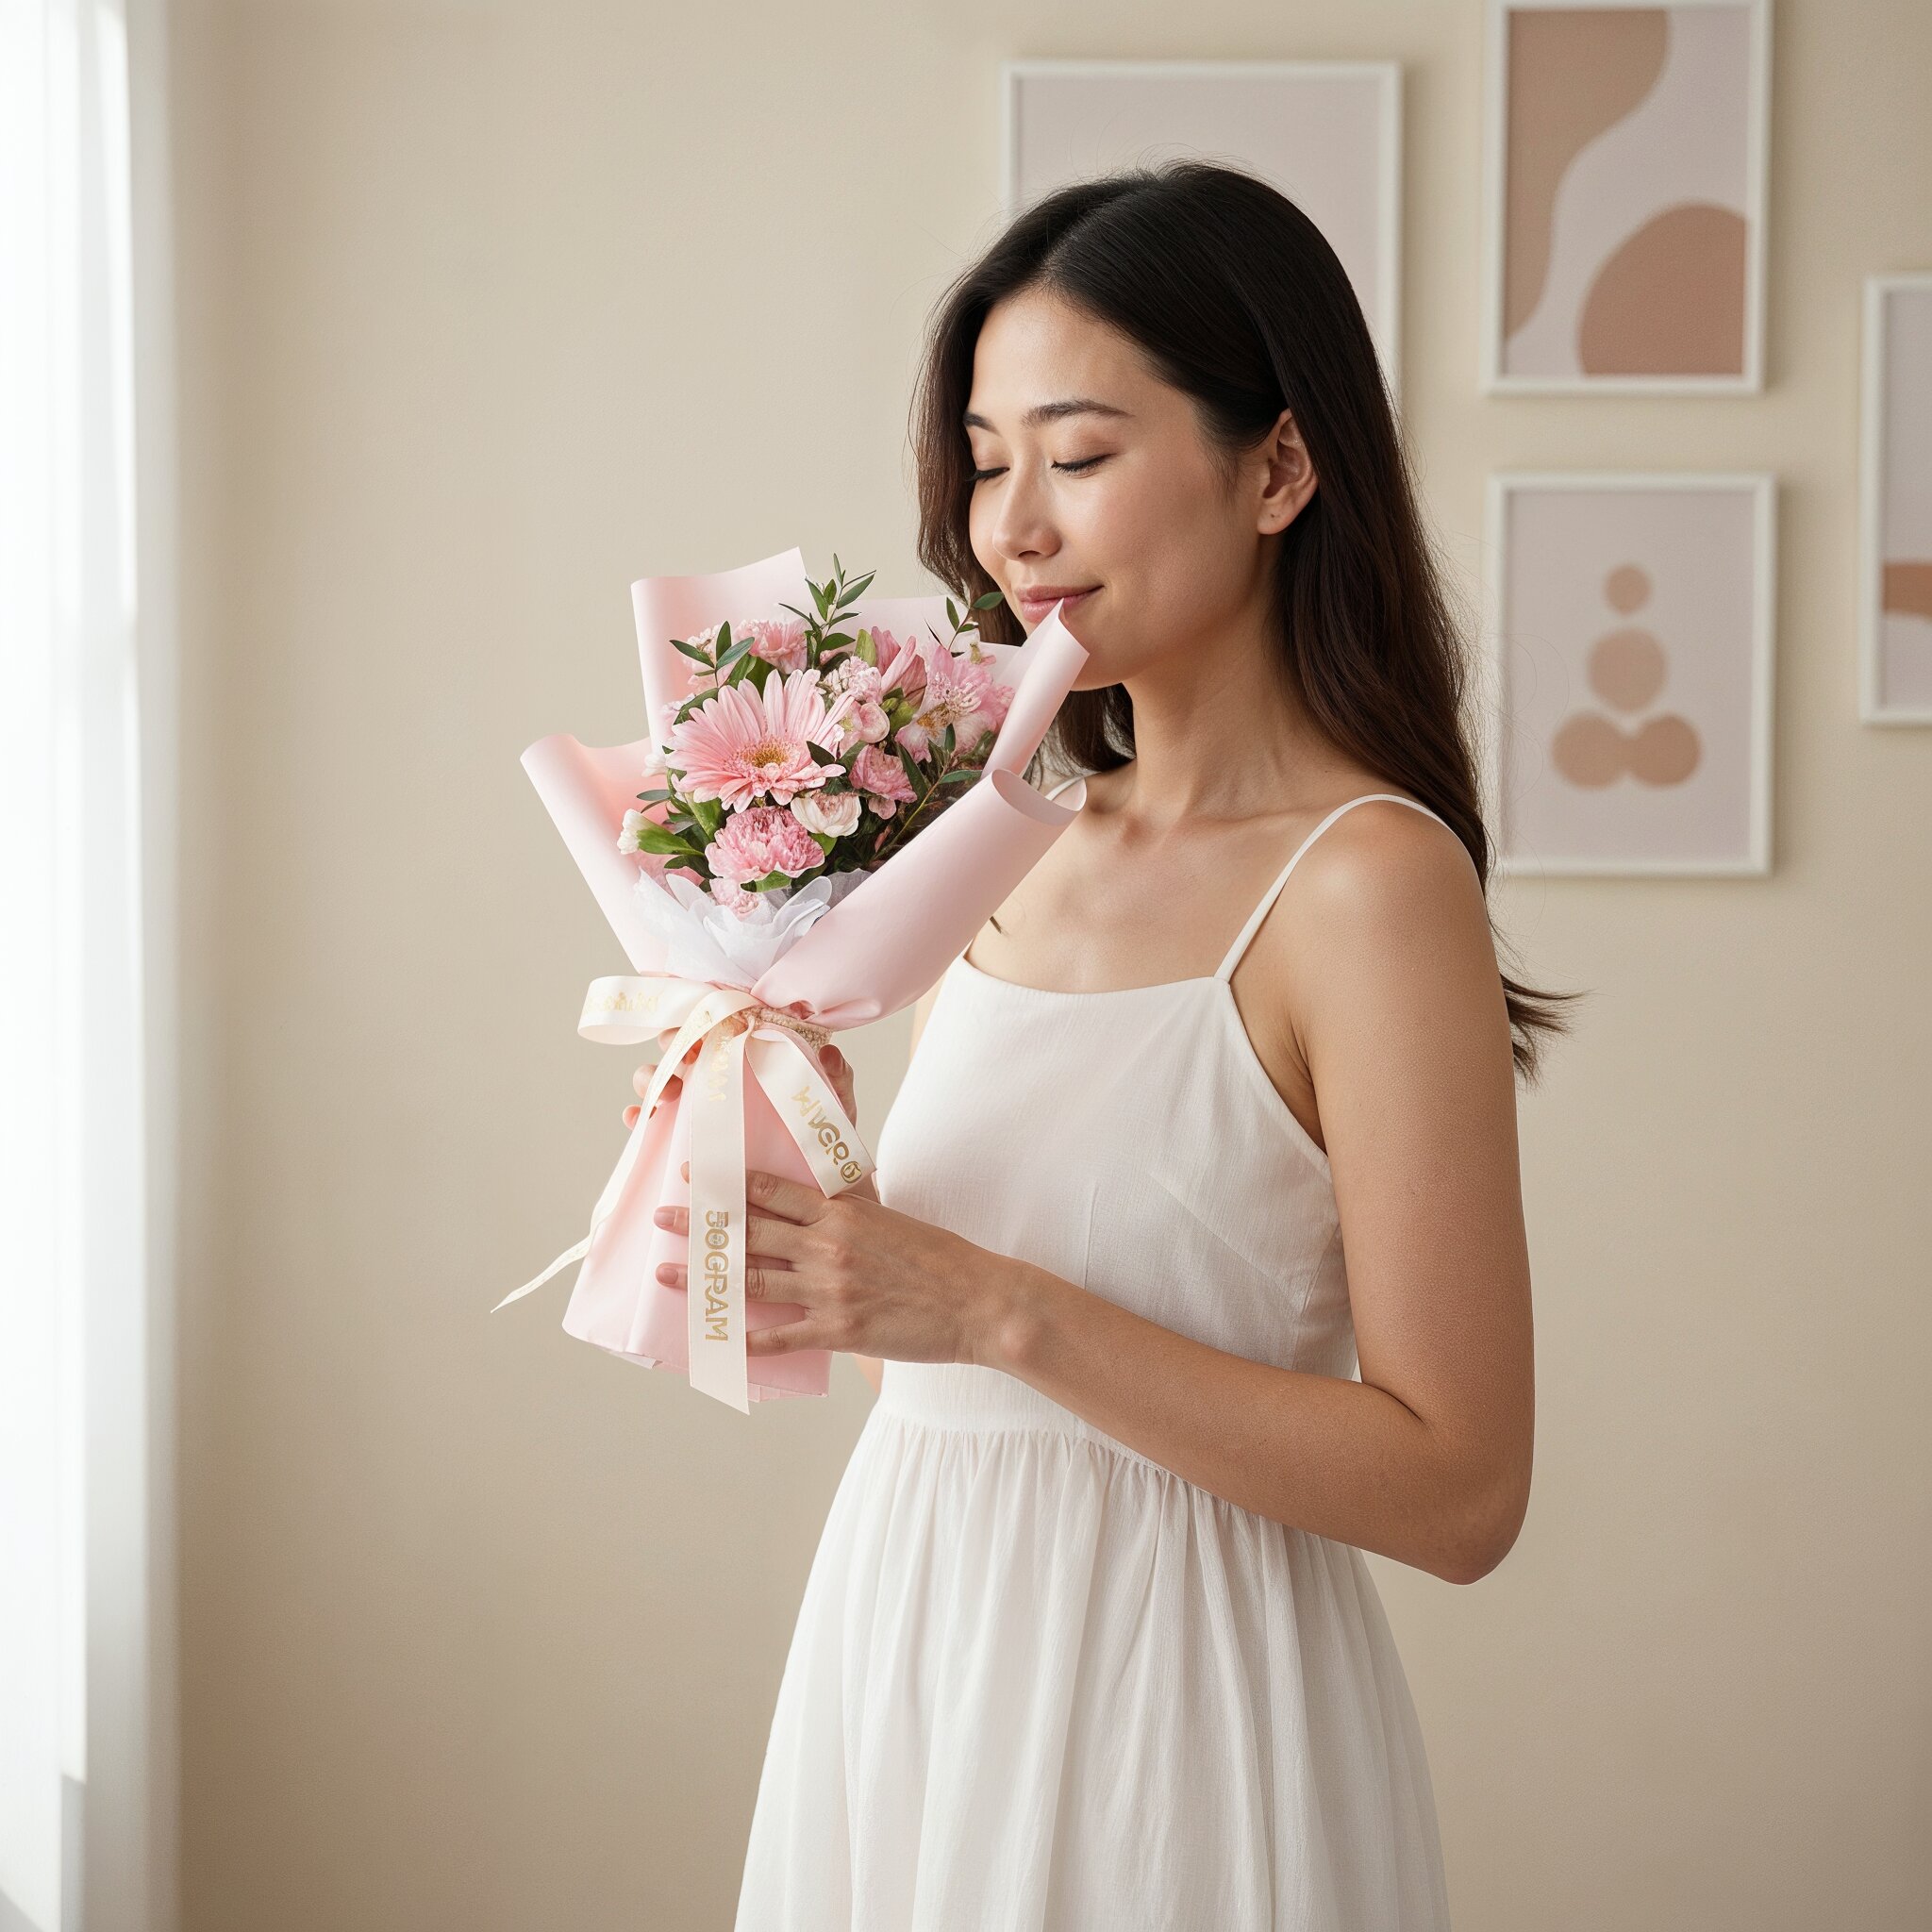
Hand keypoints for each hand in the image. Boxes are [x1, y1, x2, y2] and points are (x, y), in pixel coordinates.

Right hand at [624, 1041, 857, 1132]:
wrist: (810, 1195)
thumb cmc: (819, 1143)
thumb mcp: (832, 1110)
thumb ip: (836, 1081)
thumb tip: (832, 1054)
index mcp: (750, 1061)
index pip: (721, 1027)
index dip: (705, 1018)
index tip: (708, 1027)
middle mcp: (718, 1078)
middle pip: (682, 1047)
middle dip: (673, 1045)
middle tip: (683, 1059)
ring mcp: (696, 1108)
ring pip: (660, 1079)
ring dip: (652, 1078)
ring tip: (664, 1095)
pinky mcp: (681, 1139)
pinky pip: (650, 1121)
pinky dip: (638, 1116)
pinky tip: (639, 1122)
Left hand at [650, 1160, 1033, 1366]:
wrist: (975, 1300)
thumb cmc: (936, 1256)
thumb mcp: (889, 1214)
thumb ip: (849, 1200)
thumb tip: (821, 1184)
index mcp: (841, 1212)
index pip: (770, 1191)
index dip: (725, 1183)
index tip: (692, 1175)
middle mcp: (828, 1245)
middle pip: (748, 1232)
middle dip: (698, 1224)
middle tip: (661, 1217)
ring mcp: (831, 1289)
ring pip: (752, 1280)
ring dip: (705, 1277)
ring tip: (668, 1272)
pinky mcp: (839, 1330)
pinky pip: (782, 1335)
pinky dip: (748, 1338)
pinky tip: (718, 1339)